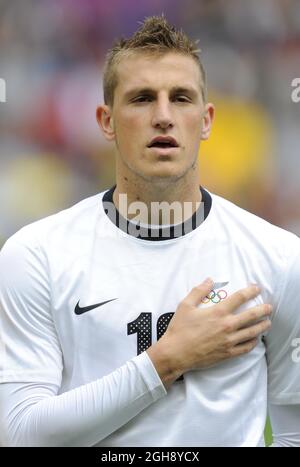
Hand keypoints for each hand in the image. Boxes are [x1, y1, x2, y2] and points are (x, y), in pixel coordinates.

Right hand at [147, 279, 271, 387]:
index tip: (256, 288)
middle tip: (269, 307)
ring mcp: (229, 340)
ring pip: (252, 332)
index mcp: (218, 312)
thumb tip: (209, 280)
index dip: (250, 291)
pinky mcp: (228, 353)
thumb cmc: (180, 328)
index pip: (240, 298)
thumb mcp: (185, 305)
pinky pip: (246, 347)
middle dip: (263, 310)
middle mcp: (227, 325)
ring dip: (262, 326)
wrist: (176, 353)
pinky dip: (253, 342)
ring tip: (267, 322)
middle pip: (252, 315)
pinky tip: (255, 339)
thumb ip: (198, 291)